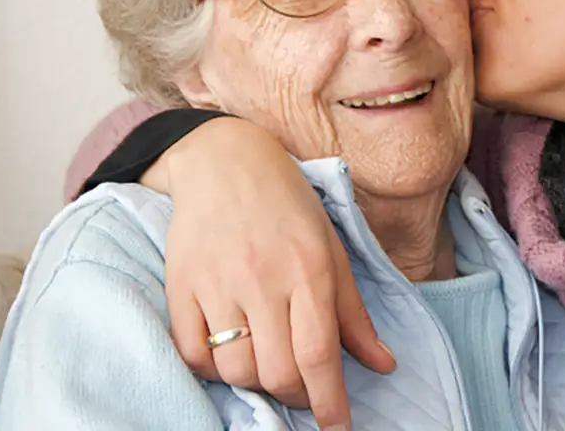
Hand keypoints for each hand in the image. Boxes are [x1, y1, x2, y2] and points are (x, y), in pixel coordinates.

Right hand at [143, 117, 395, 429]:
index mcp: (309, 271)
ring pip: (235, 369)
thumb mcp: (333, 251)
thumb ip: (354, 314)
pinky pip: (193, 353)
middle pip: (276, 372)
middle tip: (302, 386)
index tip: (337, 428)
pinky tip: (229, 351)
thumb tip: (384, 365)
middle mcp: (263, 280)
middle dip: (294, 395)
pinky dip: (212, 368)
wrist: (224, 160)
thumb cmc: (289, 206)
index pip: (319, 355)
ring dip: (255, 382)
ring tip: (266, 362)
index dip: (329, 402)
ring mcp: (218, 284)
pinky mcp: (181, 285)